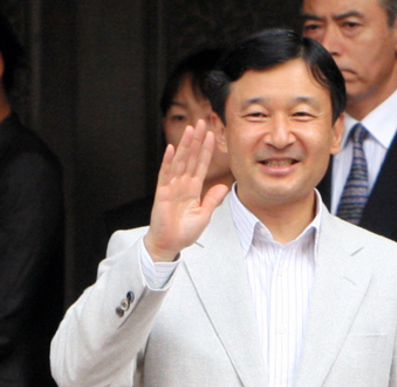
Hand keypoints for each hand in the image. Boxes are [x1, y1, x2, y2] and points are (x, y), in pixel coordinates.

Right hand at [144, 119, 229, 261]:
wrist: (169, 243)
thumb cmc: (184, 231)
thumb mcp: (204, 215)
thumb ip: (212, 200)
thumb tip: (224, 187)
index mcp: (193, 189)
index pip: (201, 165)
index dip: (206, 151)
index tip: (212, 136)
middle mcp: (182, 184)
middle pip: (191, 158)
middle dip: (197, 141)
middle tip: (202, 123)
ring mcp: (171, 186)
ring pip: (180, 161)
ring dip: (185, 145)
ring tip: (191, 130)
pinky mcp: (162, 192)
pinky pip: (165, 174)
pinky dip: (168, 161)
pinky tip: (172, 149)